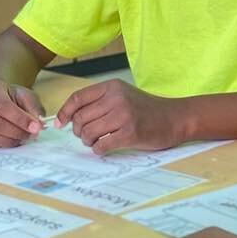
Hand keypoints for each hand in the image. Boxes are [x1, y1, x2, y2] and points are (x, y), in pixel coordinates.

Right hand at [0, 78, 44, 148]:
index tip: (35, 128)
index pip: (4, 106)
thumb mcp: (26, 96)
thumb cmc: (10, 97)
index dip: (21, 119)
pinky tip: (6, 140)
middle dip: (17, 133)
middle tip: (30, 136)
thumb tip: (40, 124)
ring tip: (20, 139)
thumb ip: (34, 109)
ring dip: (8, 141)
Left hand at [57, 79, 186, 153]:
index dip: (64, 112)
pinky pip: (102, 145)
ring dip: (88, 142)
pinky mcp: (130, 133)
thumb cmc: (147, 109)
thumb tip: (68, 117)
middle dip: (79, 131)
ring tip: (96, 142)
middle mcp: (116, 99)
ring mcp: (124, 116)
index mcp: (112, 87)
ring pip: (88, 133)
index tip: (60, 123)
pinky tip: (104, 148)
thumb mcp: (123, 95)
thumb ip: (99, 102)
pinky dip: (99, 150)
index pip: (77, 98)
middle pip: (81, 118)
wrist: (176, 118)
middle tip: (86, 136)